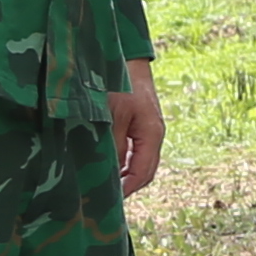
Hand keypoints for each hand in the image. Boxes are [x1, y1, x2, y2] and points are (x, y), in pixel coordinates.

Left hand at [112, 63, 164, 197]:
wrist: (126, 55)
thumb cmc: (120, 82)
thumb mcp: (113, 114)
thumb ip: (113, 144)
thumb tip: (109, 174)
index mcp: (152, 134)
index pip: (143, 173)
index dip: (126, 190)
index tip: (108, 201)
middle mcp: (153, 135)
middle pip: (144, 172)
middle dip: (126, 187)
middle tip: (103, 199)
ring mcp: (147, 129)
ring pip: (138, 162)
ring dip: (123, 175)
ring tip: (101, 184)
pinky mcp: (137, 123)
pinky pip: (132, 151)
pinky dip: (120, 162)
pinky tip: (104, 164)